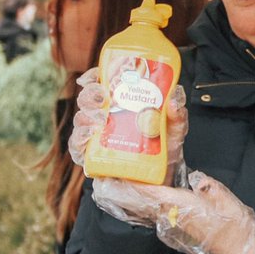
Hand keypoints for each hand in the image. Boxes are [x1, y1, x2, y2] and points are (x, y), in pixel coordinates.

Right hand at [69, 67, 187, 185]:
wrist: (160, 178)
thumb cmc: (164, 148)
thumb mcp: (175, 130)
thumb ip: (177, 116)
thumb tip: (173, 101)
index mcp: (122, 105)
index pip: (103, 84)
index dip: (95, 76)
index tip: (97, 75)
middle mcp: (106, 118)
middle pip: (87, 99)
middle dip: (90, 94)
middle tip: (102, 97)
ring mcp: (97, 136)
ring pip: (80, 119)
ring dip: (85, 115)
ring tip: (100, 118)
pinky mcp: (93, 156)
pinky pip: (78, 146)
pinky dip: (79, 139)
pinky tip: (89, 136)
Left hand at [92, 171, 254, 253]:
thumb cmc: (235, 227)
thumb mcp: (226, 200)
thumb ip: (209, 187)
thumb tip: (197, 178)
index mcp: (182, 206)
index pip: (151, 193)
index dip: (132, 184)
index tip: (114, 175)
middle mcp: (172, 217)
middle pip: (142, 203)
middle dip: (124, 192)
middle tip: (104, 181)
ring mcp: (174, 226)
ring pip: (146, 211)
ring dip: (130, 201)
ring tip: (115, 190)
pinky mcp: (178, 231)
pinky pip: (155, 217)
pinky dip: (143, 209)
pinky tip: (139, 205)